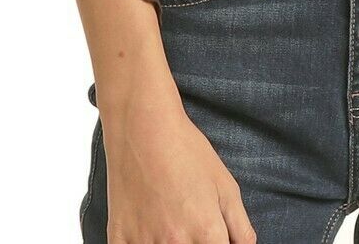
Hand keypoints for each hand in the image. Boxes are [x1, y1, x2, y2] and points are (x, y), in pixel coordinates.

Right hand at [102, 90, 255, 243]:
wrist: (143, 127)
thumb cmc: (186, 151)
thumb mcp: (225, 185)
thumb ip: (240, 228)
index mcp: (207, 232)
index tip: (212, 239)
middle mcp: (176, 243)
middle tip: (190, 227)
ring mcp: (144, 243)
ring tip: (169, 223)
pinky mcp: (118, 239)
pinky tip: (147, 231)